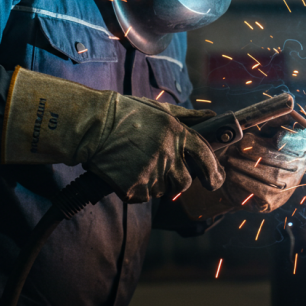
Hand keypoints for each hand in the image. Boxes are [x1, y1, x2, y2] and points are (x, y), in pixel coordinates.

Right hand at [1, 67, 224, 202]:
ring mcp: (151, 173)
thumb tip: (211, 115)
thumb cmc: (126, 114)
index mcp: (177, 134)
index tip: (214, 181)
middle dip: (178, 181)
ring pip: (162, 190)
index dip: (213, 172)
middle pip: (185, 182)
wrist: (92, 126)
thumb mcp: (159, 110)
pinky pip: (143, 196)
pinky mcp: (134, 188)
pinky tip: (126, 171)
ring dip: (154, 182)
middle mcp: (168, 155)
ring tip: (136, 163)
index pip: (206, 157)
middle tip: (163, 172)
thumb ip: (187, 116)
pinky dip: (137, 188)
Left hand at [179, 114, 305, 218]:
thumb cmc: (250, 148)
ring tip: (231, 159)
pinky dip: (244, 180)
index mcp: (300, 145)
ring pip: (271, 176)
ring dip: (247, 166)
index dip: (292, 140)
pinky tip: (232, 173)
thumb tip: (287, 105)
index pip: (302, 142)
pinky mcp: (273, 201)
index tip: (276, 138)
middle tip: (239, 146)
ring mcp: (288, 187)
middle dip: (259, 152)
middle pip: (283, 160)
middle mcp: (299, 167)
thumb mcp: (261, 130)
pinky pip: (261, 191)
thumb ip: (272, 118)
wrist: (232, 177)